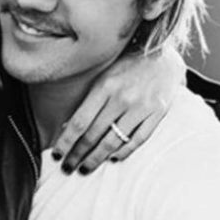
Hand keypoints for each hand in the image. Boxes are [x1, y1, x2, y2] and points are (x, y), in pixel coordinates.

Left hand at [51, 46, 185, 174]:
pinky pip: (138, 139)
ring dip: (97, 158)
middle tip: (68, 168)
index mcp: (104, 86)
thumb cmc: (125, 63)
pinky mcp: (158, 113)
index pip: (80, 122)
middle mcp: (122, 98)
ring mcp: (141, 107)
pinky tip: (112, 158)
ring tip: (85, 168)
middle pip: (94, 135)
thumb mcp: (102, 75)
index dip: (66, 141)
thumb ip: (87, 99)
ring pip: (115, 141)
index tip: (57, 155)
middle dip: (78, 154)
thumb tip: (67, 127)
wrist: (162, 51)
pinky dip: (124, 152)